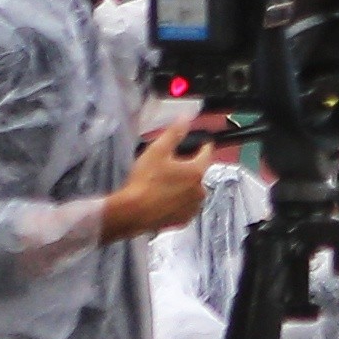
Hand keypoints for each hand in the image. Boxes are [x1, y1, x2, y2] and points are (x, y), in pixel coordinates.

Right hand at [98, 125, 219, 242]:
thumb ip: (174, 133)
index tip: (201, 142)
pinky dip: (178, 202)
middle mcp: (200, 191)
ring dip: (184, 186)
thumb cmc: (145, 181)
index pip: (207, 153)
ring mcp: (193, 208)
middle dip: (188, 168)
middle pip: (198, 173)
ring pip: (192, 191)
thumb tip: (186, 117)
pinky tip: (164, 198)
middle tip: (170, 165)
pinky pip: (185, 207)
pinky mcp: (183, 221)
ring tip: (165, 183)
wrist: (132, 212)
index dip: (203, 145)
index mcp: (197, 172)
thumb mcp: (157, 151)